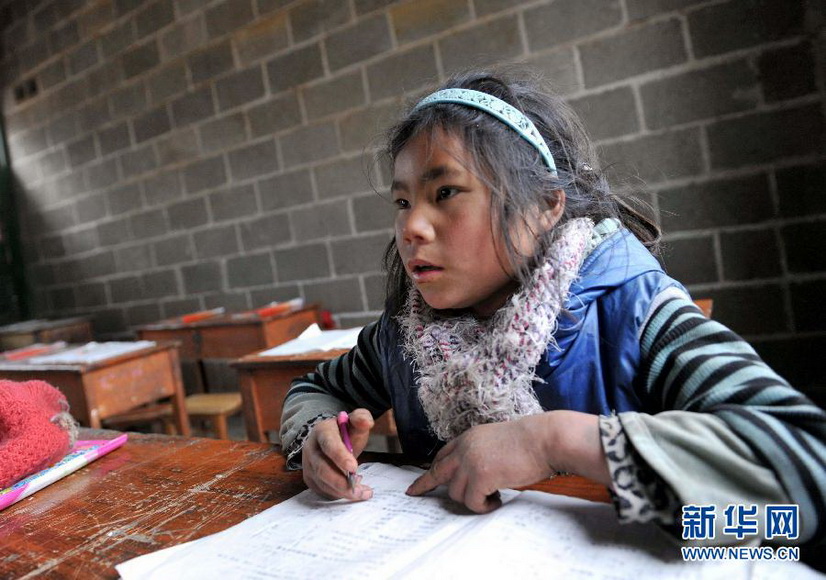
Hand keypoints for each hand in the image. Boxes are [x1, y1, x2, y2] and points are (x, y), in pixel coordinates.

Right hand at [302, 408, 374, 500]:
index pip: (329, 444)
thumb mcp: (355, 422)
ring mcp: (308, 465)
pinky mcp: (310, 478)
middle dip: (341, 482)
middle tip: (359, 490)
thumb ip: (361, 419)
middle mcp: (310, 448)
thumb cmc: (346, 432)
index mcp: (322, 431)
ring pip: (322, 483)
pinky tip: (353, 493)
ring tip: (362, 492)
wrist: (332, 440)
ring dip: (343, 491)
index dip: (340, 456)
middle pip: (322, 469)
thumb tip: (365, 421)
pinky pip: (323, 491)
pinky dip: (339, 495)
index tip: (354, 467)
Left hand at [406, 416, 555, 512]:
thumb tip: (475, 476)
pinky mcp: (480, 476)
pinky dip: (484, 506)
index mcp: (469, 437)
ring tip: (494, 495)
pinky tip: (498, 499)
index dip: (432, 469)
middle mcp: (465, 447)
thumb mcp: (498, 441)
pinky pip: (472, 501)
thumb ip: (481, 454)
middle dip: (424, 485)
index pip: (442, 455)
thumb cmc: (531, 442)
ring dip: (473, 499)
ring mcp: (470, 462)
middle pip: (438, 472)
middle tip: (414, 493)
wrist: (545, 439)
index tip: (418, 479)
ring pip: (456, 492)